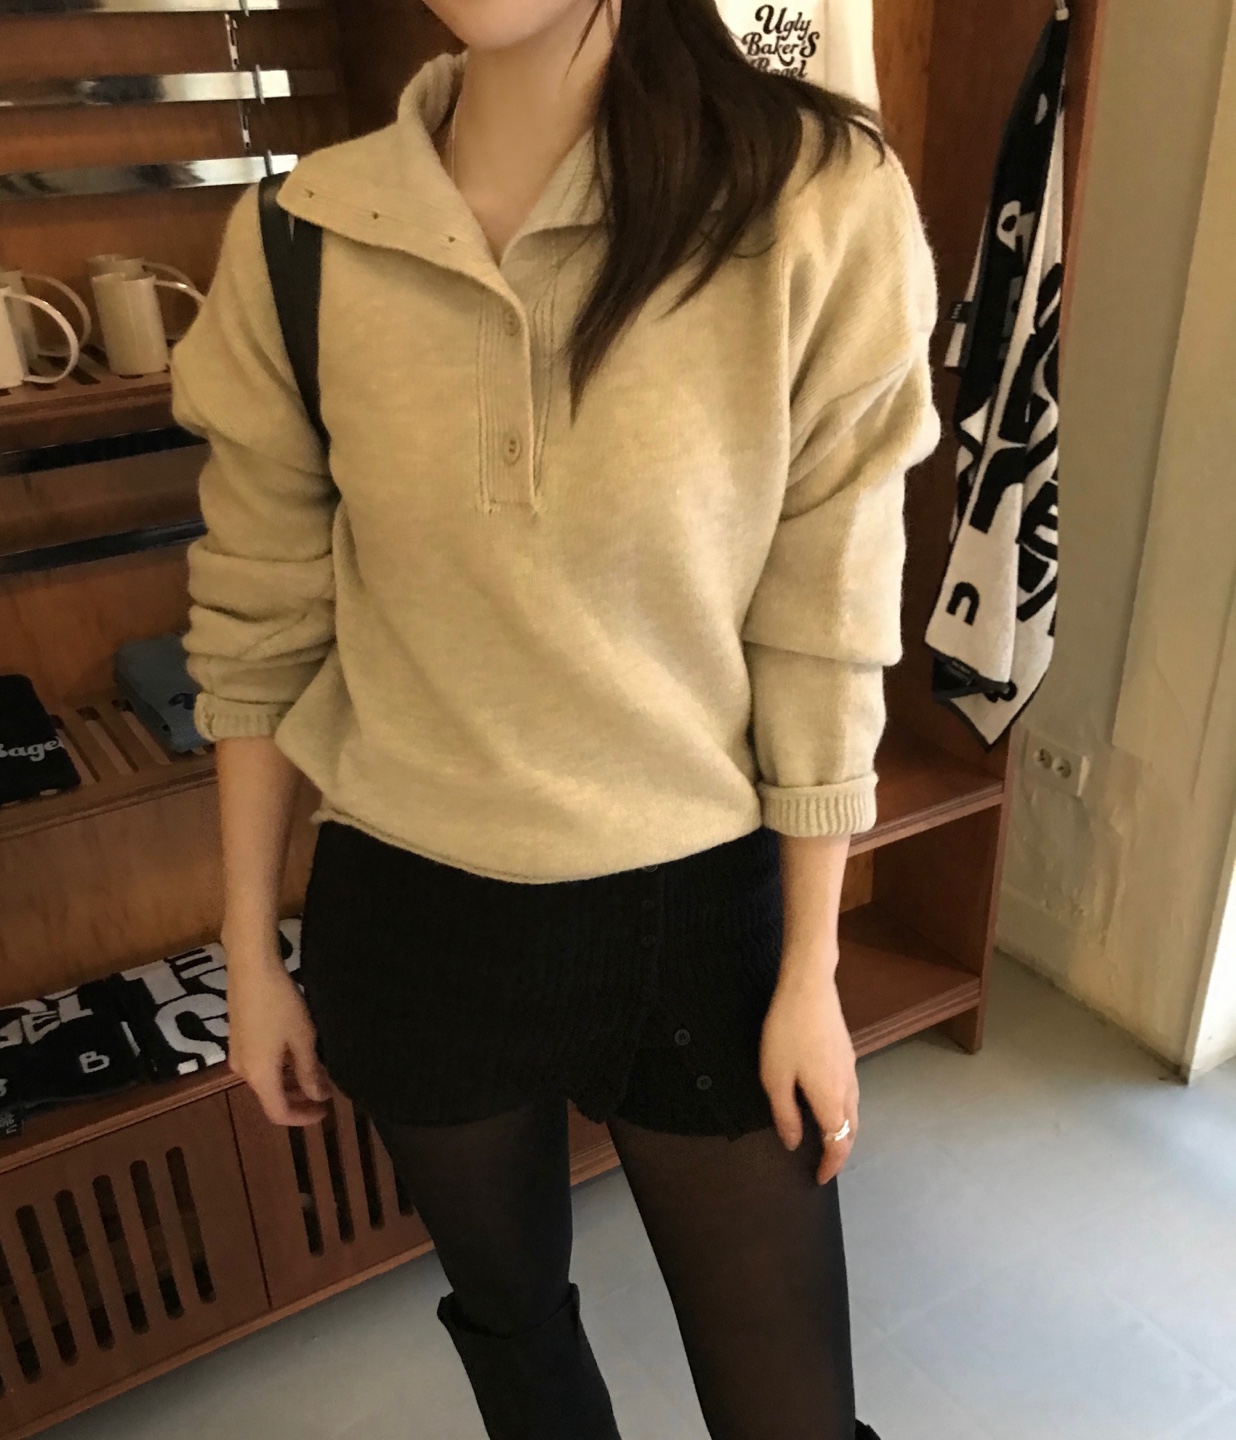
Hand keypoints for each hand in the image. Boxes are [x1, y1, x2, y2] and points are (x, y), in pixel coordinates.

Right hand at [226, 944, 331, 1126]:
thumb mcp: (303, 1038)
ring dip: (289, 1083)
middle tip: (324, 1094)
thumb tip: (318, 1096)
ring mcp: (237, 1054)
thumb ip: (310, 1071)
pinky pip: (259, 1065)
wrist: (251, 968)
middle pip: (270, 1098)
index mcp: (259, 1076)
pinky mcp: (236, 1038)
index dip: (303, 1117)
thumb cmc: (280, 1004)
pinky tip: (295, 1054)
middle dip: (298, 1100)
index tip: (326, 1111)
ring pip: (265, 1081)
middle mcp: (243, 1071)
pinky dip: (278, 1068)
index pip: (279, 1113)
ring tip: (315, 1073)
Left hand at [759, 954, 858, 1184]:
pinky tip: (827, 1103)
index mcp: (831, 1099)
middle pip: (851, 1130)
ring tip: (825, 1139)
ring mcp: (851, 1069)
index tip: (819, 1178)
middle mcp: (848, 1089)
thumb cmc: (787, 1034)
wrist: (810, 989)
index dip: (830, 1165)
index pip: (838, 1144)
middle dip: (840, 1151)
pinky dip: (843, 1110)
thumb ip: (786, 1114)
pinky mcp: (848, 1054)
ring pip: (854, 1111)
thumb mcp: (775, 1078)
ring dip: (843, 1130)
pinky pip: (850, 1094)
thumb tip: (793, 1143)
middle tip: (824, 1164)